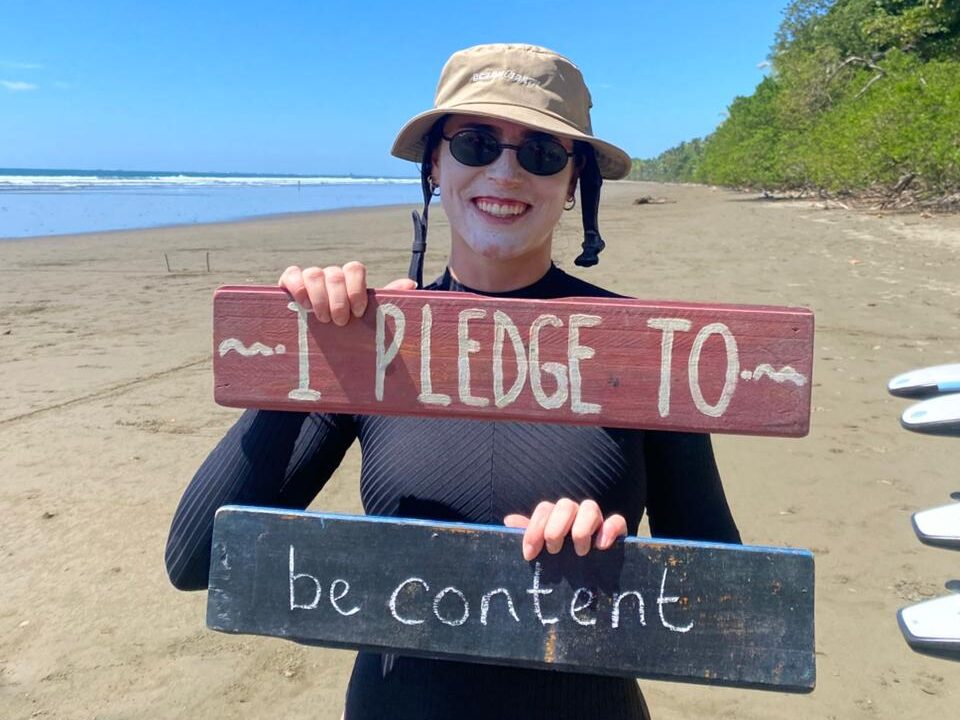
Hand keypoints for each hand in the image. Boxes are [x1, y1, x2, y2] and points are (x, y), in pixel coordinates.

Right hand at [279, 262, 415, 324]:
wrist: (319, 337)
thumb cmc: (348, 327)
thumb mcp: (367, 317)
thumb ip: (385, 301)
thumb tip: (411, 285)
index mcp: (351, 279)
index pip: (355, 268)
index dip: (356, 288)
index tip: (358, 312)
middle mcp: (331, 275)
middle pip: (335, 274)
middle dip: (338, 300)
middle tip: (339, 322)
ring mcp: (310, 277)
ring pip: (314, 273)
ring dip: (319, 297)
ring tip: (322, 319)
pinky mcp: (290, 283)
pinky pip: (291, 274)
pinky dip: (297, 287)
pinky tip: (303, 305)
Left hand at [504, 499, 627, 560]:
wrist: (588, 583)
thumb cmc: (558, 564)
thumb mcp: (541, 552)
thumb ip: (528, 536)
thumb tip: (508, 521)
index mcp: (555, 517)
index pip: (544, 510)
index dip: (534, 530)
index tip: (529, 554)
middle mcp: (575, 514)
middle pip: (565, 505)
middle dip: (555, 528)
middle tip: (554, 551)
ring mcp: (596, 521)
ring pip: (590, 507)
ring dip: (581, 529)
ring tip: (579, 552)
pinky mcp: (615, 532)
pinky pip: (616, 521)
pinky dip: (609, 529)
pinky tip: (601, 546)